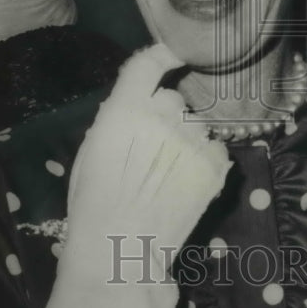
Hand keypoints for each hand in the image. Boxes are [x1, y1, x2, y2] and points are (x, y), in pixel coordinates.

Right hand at [30, 44, 231, 307]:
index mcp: (125, 109)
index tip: (172, 54)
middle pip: (172, 99)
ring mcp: (193, 140)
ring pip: (196, 125)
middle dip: (166, 116)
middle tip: (154, 150)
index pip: (147, 65)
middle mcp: (163, 115)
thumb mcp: (91, 153)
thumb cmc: (93, 208)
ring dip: (186, 140)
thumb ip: (117, 121)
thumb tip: (135, 104)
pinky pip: (214, 149)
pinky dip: (204, 161)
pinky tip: (185, 185)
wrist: (122, 253)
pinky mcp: (215, 165)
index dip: (161, 55)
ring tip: (168, 176)